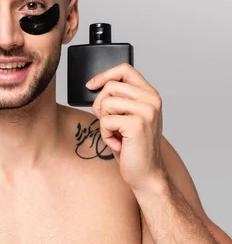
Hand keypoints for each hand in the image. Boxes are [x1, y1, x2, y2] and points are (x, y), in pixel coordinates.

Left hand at [86, 63, 165, 191]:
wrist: (146, 173)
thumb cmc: (132, 145)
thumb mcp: (127, 116)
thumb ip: (119, 99)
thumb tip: (94, 85)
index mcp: (150, 95)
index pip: (125, 69)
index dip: (104, 75)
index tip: (91, 85)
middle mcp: (152, 100)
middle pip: (110, 86)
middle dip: (101, 105)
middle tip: (110, 123)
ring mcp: (147, 111)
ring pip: (106, 103)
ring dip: (104, 122)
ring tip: (117, 134)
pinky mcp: (137, 124)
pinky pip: (105, 121)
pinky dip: (105, 134)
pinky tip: (118, 143)